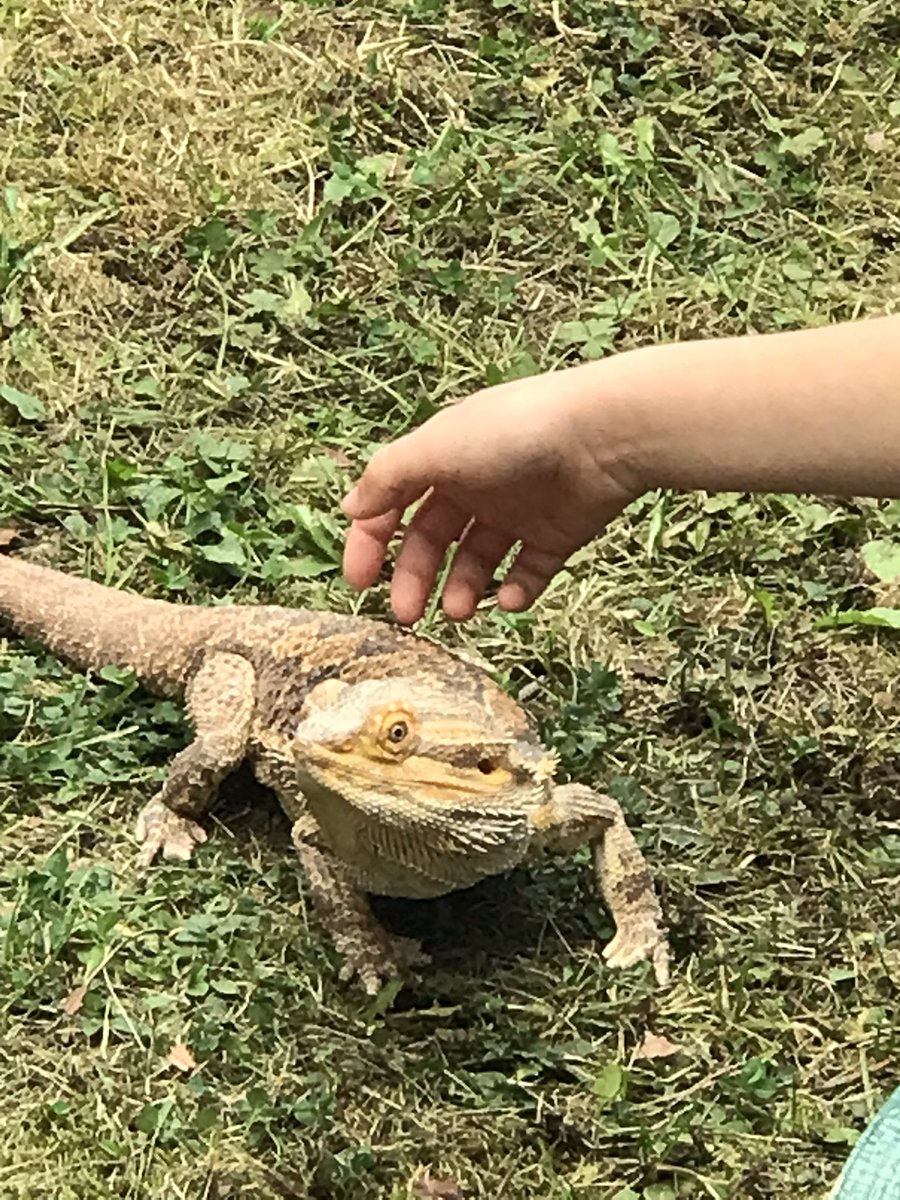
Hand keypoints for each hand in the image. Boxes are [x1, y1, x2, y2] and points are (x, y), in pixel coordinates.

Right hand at [341, 367, 640, 623]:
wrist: (605, 435)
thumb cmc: (513, 432)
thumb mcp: (437, 447)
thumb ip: (388, 479)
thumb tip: (349, 509)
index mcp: (442, 458)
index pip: (394, 506)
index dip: (371, 542)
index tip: (360, 583)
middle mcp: (476, 485)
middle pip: (433, 541)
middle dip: (415, 579)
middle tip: (408, 615)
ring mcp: (517, 512)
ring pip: (477, 562)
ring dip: (463, 590)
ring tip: (459, 611)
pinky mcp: (557, 535)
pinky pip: (528, 573)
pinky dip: (516, 591)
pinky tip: (511, 599)